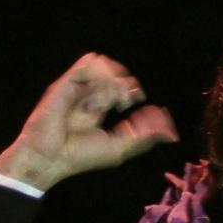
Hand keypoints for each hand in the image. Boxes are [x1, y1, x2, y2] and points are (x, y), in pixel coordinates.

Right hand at [0, 53, 177, 190]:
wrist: (51, 158)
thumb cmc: (81, 156)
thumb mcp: (121, 146)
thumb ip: (145, 135)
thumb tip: (171, 131)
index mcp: (98, 105)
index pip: (119, 83)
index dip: (132, 87)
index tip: (140, 102)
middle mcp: (87, 93)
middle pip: (112, 70)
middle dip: (126, 83)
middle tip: (126, 103)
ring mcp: (75, 87)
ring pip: (100, 63)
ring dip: (114, 79)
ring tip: (116, 100)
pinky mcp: (64, 84)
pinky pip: (87, 65)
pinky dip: (102, 76)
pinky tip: (104, 97)